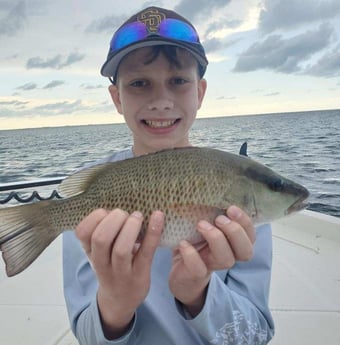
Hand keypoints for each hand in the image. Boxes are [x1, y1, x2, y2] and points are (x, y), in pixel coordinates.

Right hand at [76, 208, 163, 338]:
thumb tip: (117, 206)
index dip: (95, 217)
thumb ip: (100, 232)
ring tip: (138, 217)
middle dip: (114, 220)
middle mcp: (102, 263)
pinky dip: (154, 232)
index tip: (107, 212)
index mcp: (89, 252)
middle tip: (125, 214)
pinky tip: (158, 216)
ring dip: (131, 227)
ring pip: (121, 249)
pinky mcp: (140, 274)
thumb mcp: (98, 252)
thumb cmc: (110, 267)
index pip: (82, 232)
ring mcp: (121, 272)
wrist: (119, 300)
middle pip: (100, 239)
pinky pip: (146, 252)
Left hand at [168, 205, 254, 316]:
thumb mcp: (204, 226)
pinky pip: (199, 268)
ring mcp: (212, 266)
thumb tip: (203, 190)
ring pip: (227, 259)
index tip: (231, 208)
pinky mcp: (196, 274)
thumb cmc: (195, 243)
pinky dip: (191, 254)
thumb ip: (208, 213)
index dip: (245, 222)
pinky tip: (183, 243)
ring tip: (201, 225)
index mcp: (233, 243)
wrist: (181, 272)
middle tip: (219, 218)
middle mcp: (227, 255)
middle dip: (235, 232)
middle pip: (245, 250)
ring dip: (216, 239)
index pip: (251, 235)